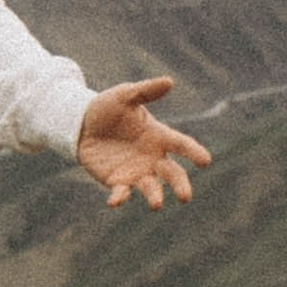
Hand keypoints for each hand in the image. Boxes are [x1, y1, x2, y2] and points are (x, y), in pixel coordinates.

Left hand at [77, 74, 210, 211]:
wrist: (82, 123)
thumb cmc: (108, 107)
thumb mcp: (125, 95)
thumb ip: (146, 91)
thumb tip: (169, 82)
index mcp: (159, 136)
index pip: (181, 144)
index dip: (193, 152)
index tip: (205, 161)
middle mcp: (152, 158)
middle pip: (172, 173)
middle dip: (180, 185)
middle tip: (185, 196)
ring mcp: (136, 172)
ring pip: (151, 188)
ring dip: (155, 196)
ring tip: (157, 205)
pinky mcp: (117, 181)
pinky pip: (121, 193)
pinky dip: (119, 198)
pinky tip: (114, 202)